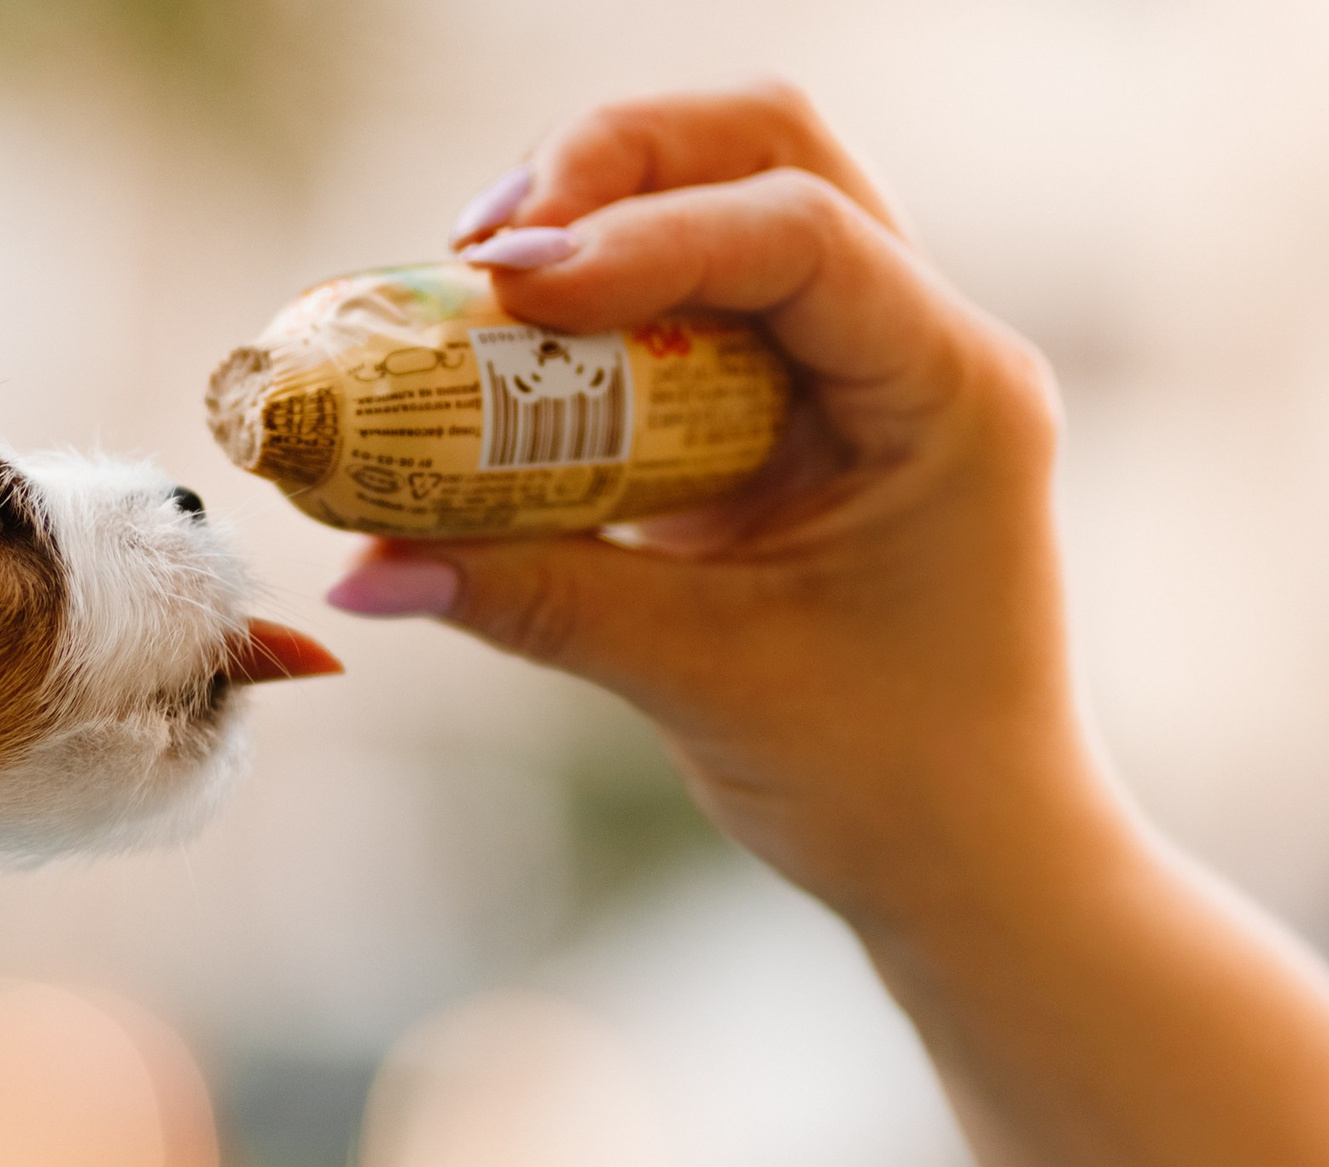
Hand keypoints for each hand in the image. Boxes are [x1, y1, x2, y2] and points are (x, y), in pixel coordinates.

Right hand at [332, 82, 1114, 937]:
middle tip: (481, 252)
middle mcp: (923, 344)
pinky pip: (698, 297)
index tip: (505, 286)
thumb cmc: (885, 779)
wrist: (968, 853)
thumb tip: (360, 567)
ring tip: (478, 287)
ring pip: (738, 195)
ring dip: (603, 214)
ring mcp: (866, 363)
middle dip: (615, 168)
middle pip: (773, 151)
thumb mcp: (701, 681)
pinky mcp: (802, 404)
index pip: (802, 236)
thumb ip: (534, 601)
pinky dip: (601, 299)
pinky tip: (511, 343)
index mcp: (951, 393)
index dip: (643, 237)